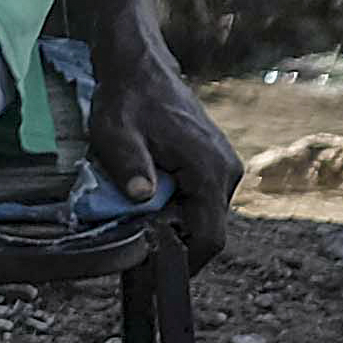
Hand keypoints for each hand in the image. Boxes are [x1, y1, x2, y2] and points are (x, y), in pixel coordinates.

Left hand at [84, 44, 238, 267]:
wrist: (140, 69)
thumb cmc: (127, 100)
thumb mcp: (116, 134)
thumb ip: (129, 166)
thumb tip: (142, 197)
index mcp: (210, 170)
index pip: (210, 236)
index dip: (185, 261)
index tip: (156, 273)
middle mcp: (226, 172)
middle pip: (205, 229)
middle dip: (172, 241)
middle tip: (135, 243)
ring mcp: (222, 168)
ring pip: (200, 215)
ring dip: (171, 222)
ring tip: (136, 217)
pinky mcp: (212, 165)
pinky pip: (197, 199)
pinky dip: (174, 207)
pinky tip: (146, 199)